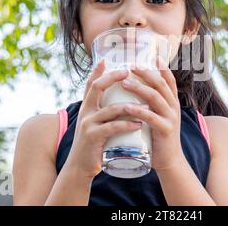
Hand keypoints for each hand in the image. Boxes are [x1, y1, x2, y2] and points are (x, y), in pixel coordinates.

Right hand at [67, 59, 143, 178]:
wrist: (80, 167)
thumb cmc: (93, 144)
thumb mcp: (95, 124)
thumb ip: (104, 112)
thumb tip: (121, 101)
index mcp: (87, 107)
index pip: (91, 84)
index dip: (98, 71)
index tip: (106, 59)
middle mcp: (85, 112)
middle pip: (97, 87)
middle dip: (113, 77)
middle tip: (128, 72)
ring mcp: (88, 124)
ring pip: (111, 109)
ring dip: (131, 106)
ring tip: (147, 105)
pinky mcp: (93, 137)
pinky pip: (113, 127)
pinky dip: (127, 125)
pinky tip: (139, 124)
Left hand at [121, 56, 186, 172]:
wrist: (169, 161)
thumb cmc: (158, 138)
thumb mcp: (158, 117)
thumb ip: (150, 104)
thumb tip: (135, 90)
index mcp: (172, 102)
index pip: (169, 80)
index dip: (162, 67)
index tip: (153, 55)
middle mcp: (174, 107)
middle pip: (161, 84)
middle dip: (146, 73)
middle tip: (130, 65)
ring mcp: (171, 118)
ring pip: (156, 97)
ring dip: (140, 88)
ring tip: (125, 82)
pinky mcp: (165, 130)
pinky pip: (151, 117)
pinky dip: (138, 111)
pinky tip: (127, 107)